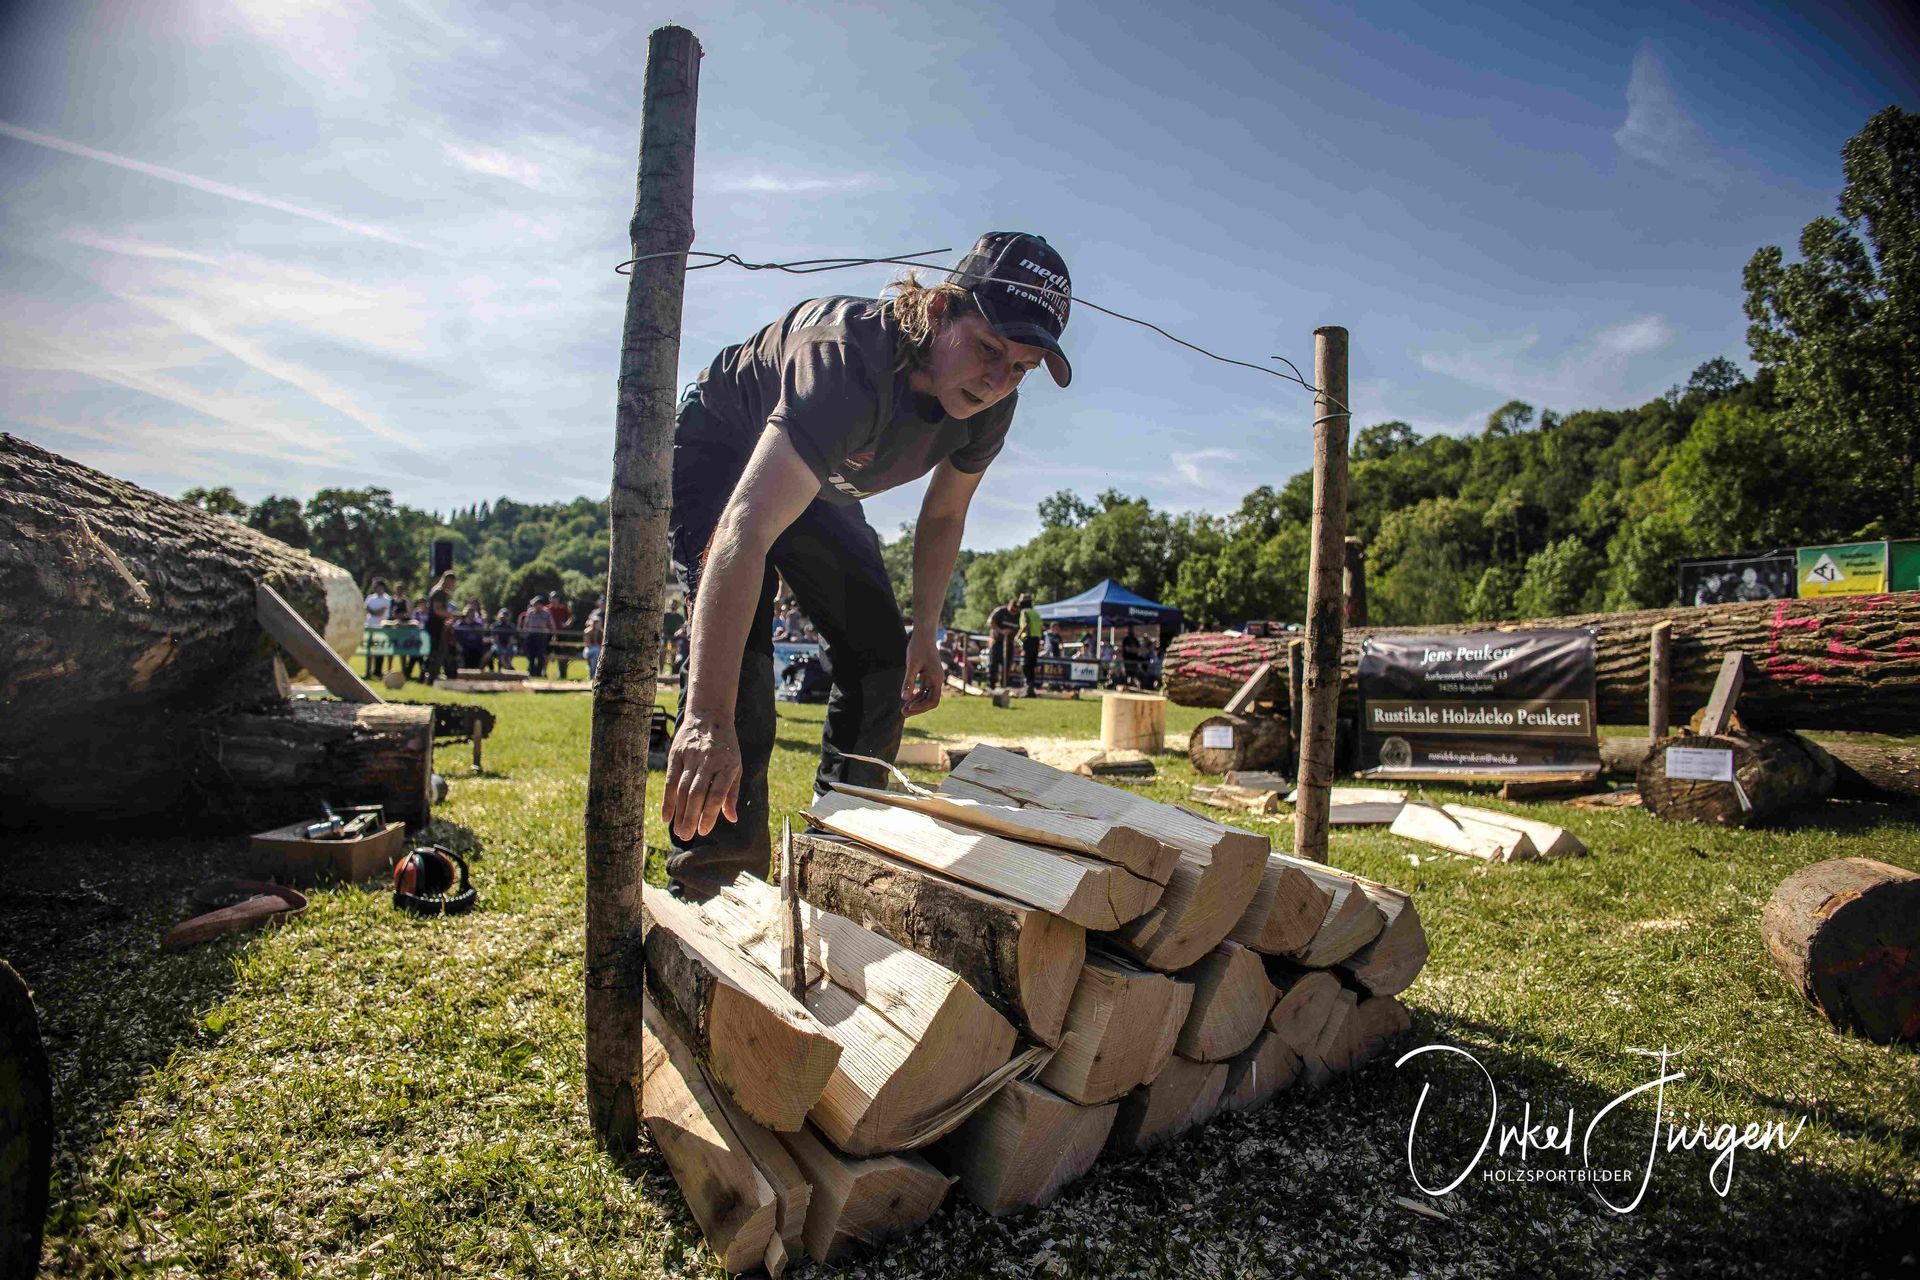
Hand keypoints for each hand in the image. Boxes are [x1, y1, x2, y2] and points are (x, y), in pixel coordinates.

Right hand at [661, 713, 741, 840]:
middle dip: (691, 817)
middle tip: (686, 836)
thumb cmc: (726, 747)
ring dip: (680, 812)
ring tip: (678, 831)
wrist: (710, 716)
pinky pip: (670, 780)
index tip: (703, 831)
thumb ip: (732, 793)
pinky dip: (667, 799)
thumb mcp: (736, 766)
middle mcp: (709, 761)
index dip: (710, 814)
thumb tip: (732, 818)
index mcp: (728, 765)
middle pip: (697, 793)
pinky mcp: (676, 754)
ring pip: (683, 789)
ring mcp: (691, 757)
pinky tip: (666, 816)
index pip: (717, 794)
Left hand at [900, 629, 943, 717]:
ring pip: (927, 696)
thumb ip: (908, 682)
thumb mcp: (912, 665)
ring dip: (916, 703)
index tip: (908, 708)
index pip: (933, 701)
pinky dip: (916, 695)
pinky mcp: (929, 675)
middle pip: (930, 701)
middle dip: (918, 708)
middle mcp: (937, 680)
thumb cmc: (918, 647)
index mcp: (936, 679)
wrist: (924, 634)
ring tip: (903, 709)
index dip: (921, 707)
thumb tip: (904, 698)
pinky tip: (907, 699)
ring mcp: (934, 678)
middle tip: (903, 713)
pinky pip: (924, 690)